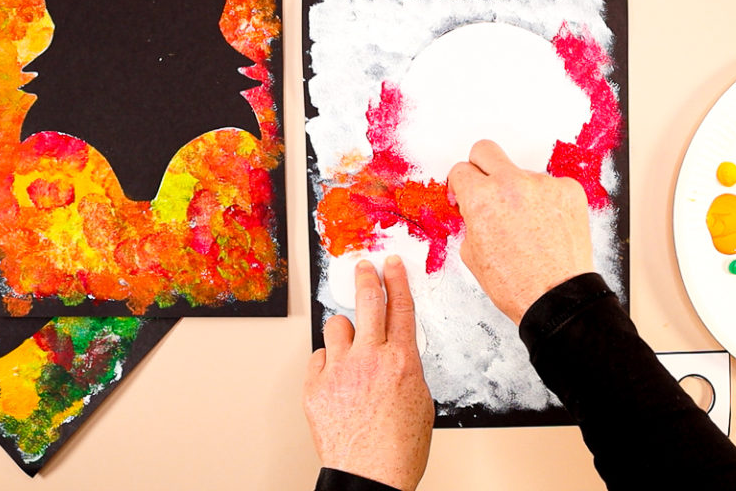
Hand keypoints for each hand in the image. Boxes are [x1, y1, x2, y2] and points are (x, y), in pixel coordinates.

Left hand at [303, 256, 433, 490]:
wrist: (370, 476)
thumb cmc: (399, 448)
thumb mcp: (420, 400)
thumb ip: (404, 367)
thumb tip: (394, 353)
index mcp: (401, 361)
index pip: (400, 307)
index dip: (397, 280)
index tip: (392, 265)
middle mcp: (369, 359)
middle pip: (367, 302)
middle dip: (366, 278)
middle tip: (364, 267)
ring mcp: (339, 371)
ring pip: (336, 325)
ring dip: (345, 330)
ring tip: (350, 346)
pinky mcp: (315, 386)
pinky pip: (319, 357)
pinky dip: (328, 362)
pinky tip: (337, 377)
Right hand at [447, 140, 594, 324]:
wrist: (556, 298)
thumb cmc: (516, 284)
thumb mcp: (473, 254)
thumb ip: (471, 221)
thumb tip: (475, 210)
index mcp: (482, 198)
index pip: (461, 170)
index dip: (460, 185)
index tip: (465, 193)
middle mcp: (512, 184)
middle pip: (485, 150)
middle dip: (480, 167)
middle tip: (486, 187)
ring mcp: (543, 184)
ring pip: (521, 173)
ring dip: (519, 191)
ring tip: (526, 225)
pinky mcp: (569, 190)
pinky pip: (550, 185)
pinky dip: (546, 201)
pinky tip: (546, 226)